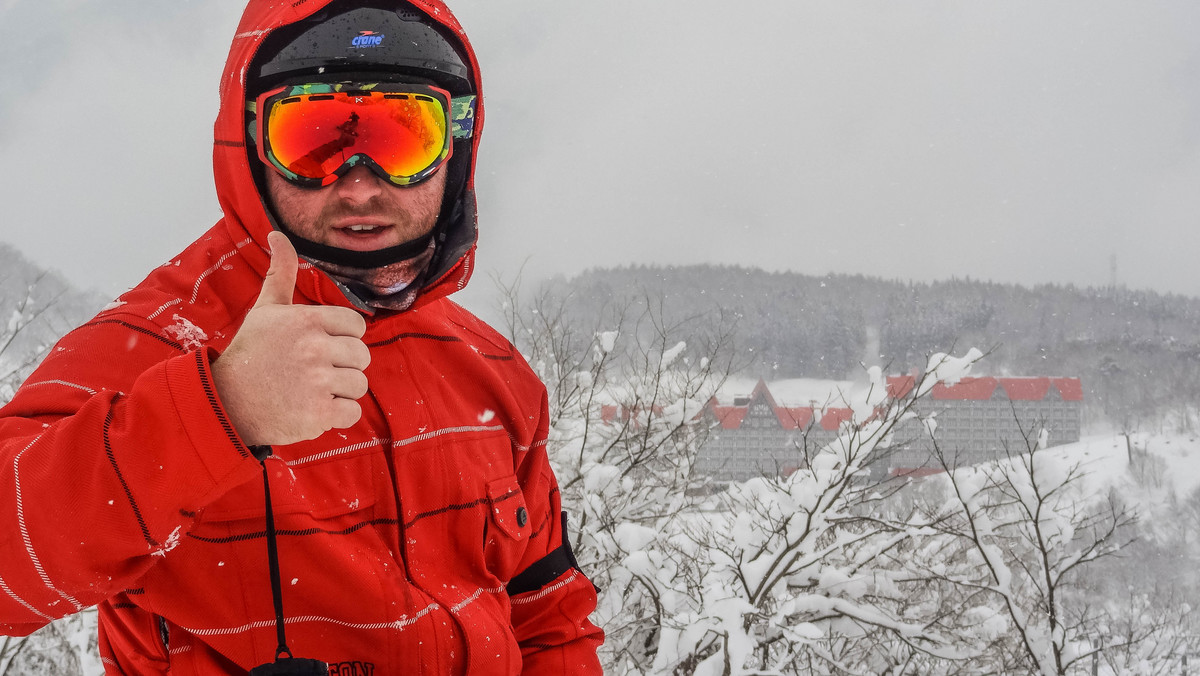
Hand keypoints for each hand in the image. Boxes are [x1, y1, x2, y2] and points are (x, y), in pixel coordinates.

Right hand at [212, 231, 370, 446]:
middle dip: (343, 365)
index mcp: (307, 320)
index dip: (343, 338)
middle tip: (315, 372)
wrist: (227, 401)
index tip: (321, 346)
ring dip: (341, 391)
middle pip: (361, 356)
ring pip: (359, 384)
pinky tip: (314, 408)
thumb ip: (281, 273)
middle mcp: (315, 348)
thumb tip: (278, 234)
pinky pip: (352, 412)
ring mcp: (318, 382)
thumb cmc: (251, 352)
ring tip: (313, 390)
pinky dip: (338, 415)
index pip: (356, 325)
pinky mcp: (319, 413)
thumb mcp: (266, 309)